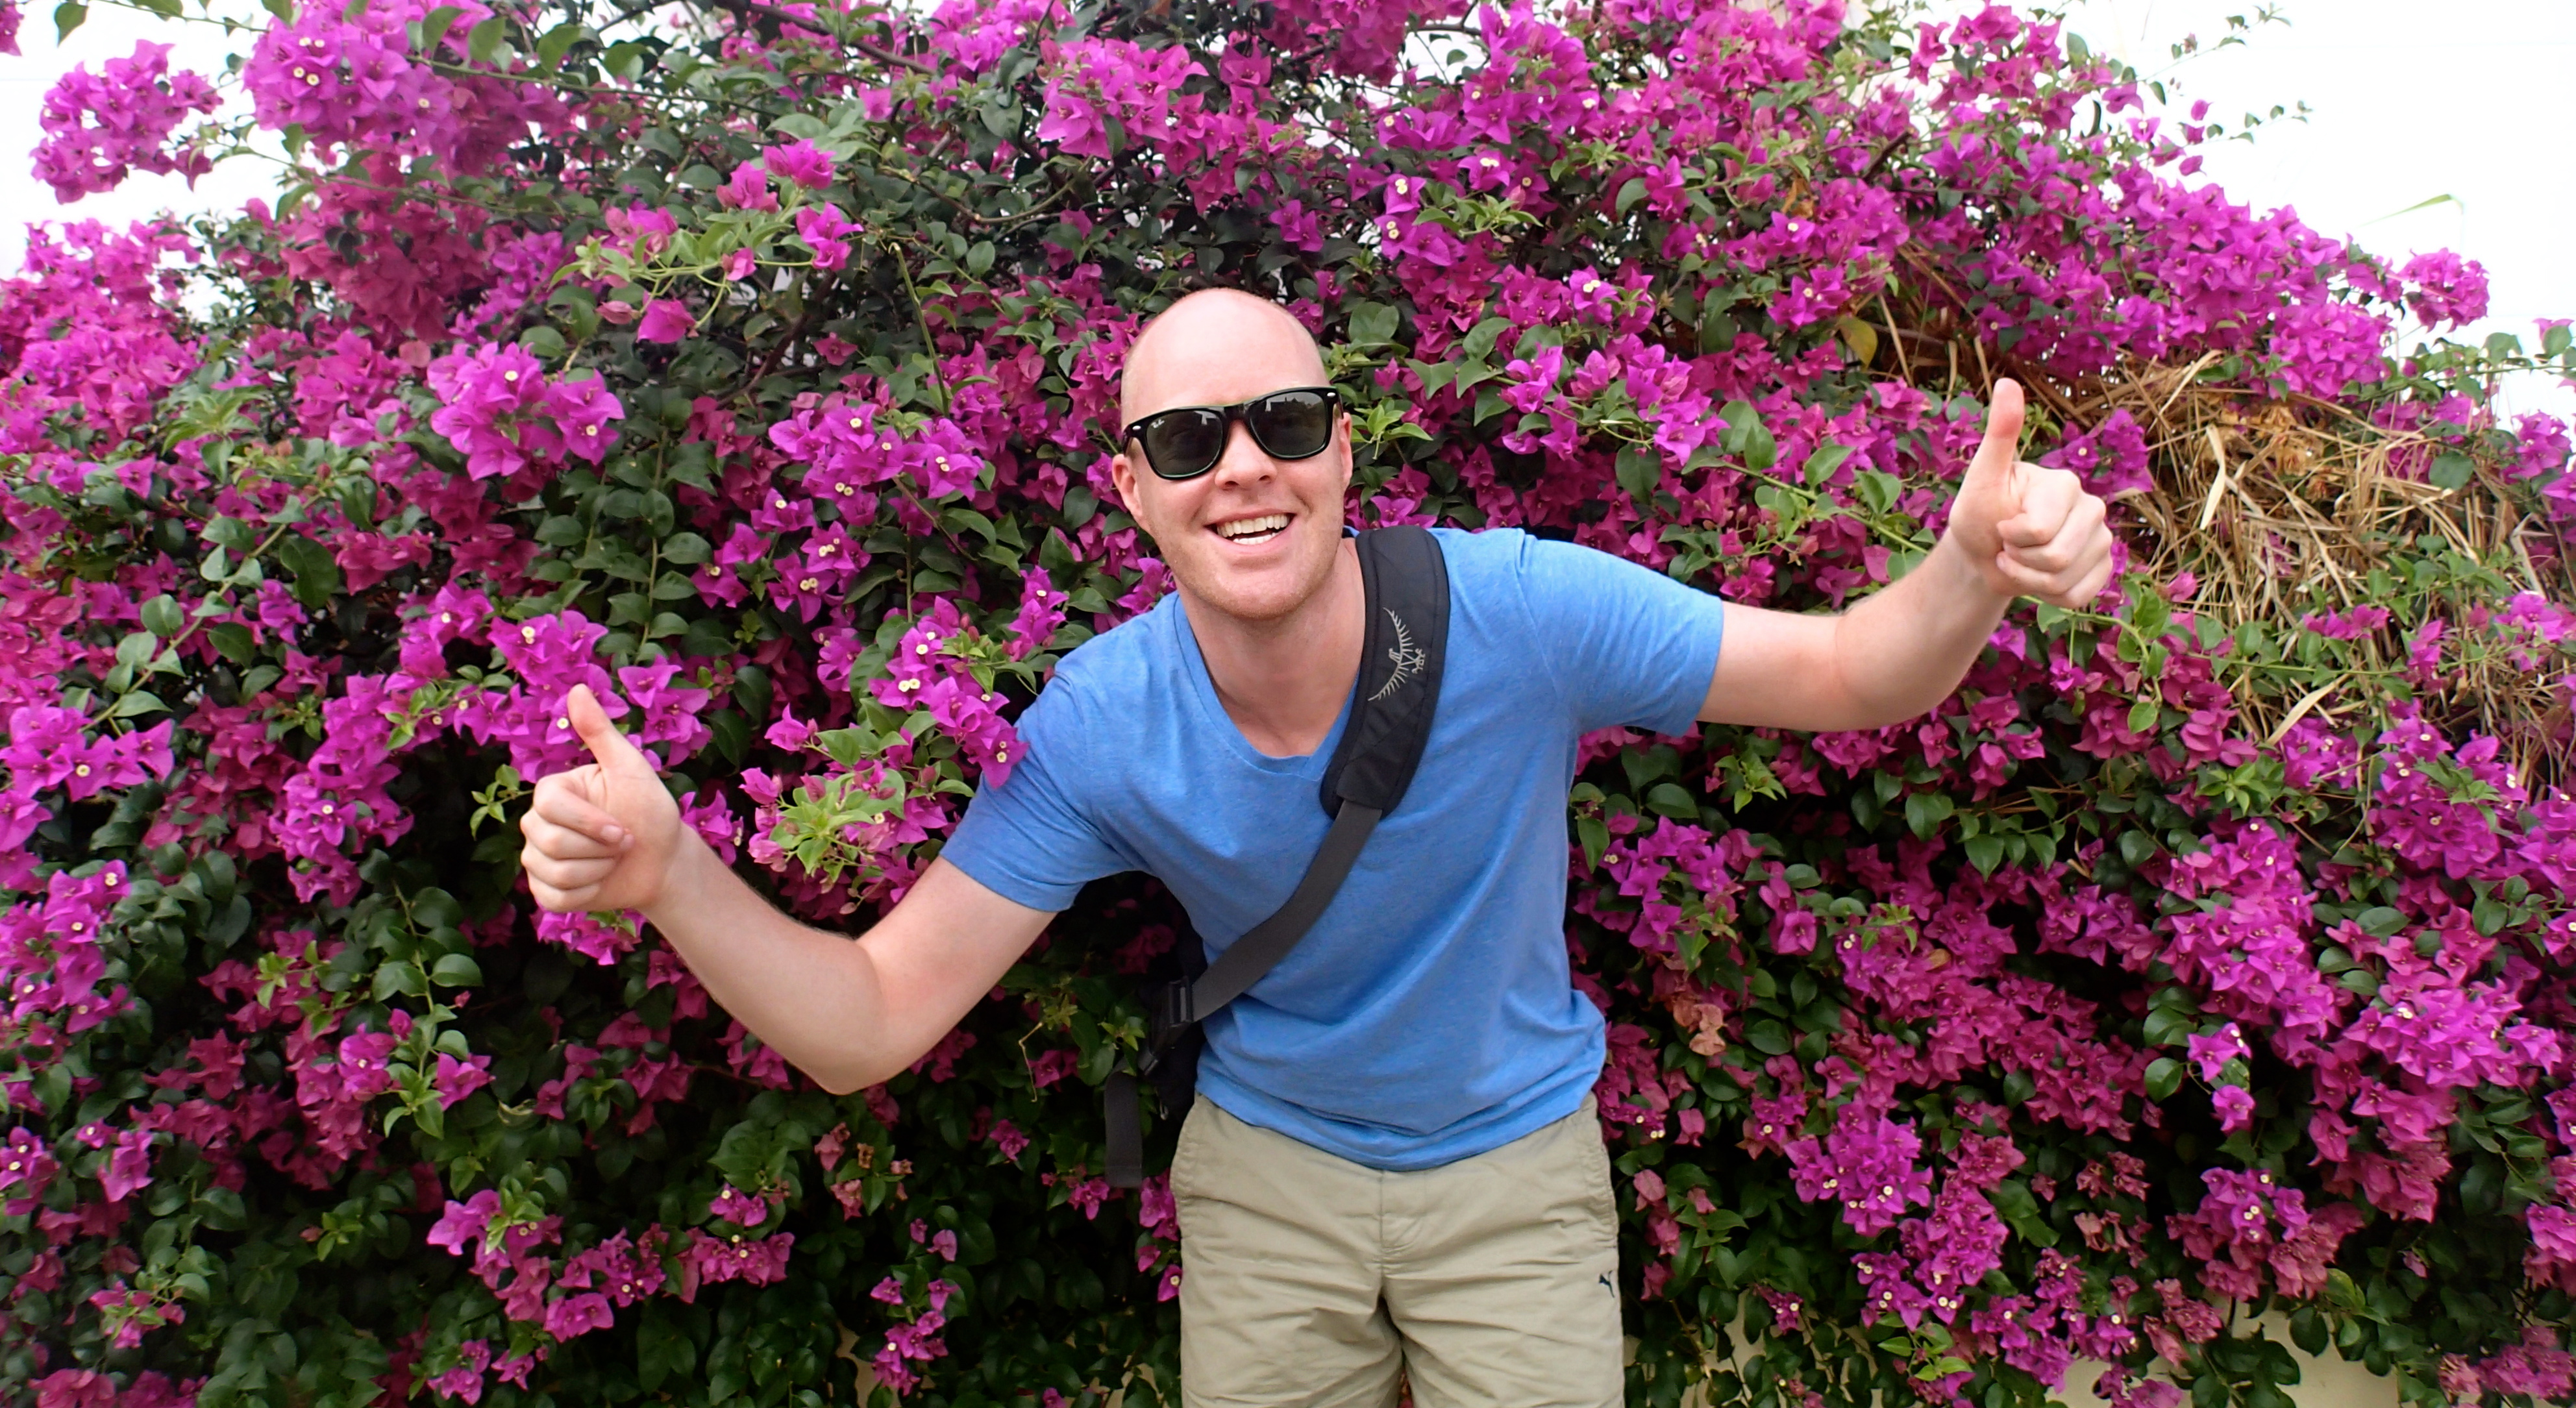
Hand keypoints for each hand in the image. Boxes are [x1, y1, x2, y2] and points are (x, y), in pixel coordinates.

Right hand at [518, 684, 685, 914]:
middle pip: (549, 842)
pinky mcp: (545, 890)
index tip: (623, 829)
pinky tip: (602, 881)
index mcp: (552, 791)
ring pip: (554, 872)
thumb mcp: (630, 769)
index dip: (591, 824)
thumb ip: (600, 733)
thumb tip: (578, 688)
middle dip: (600, 849)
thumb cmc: (649, 810)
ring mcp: (537, 858)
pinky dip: (587, 893)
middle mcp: (536, 823)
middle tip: (623, 843)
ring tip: (614, 860)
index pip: (549, 807)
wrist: (664, 860)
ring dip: (598, 870)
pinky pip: (554, 898)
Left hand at [1944, 379, 2115, 606]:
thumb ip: (1999, 435)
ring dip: (2029, 583)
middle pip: (2055, 560)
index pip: (2039, 531)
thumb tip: (2006, 383)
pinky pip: (2078, 598)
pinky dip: (2049, 597)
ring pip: (2064, 582)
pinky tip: (2038, 579)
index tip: (2000, 526)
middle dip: (2018, 563)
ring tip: (2018, 562)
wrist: (1984, 554)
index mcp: (2066, 484)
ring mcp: (2103, 540)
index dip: (2010, 538)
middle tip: (2007, 547)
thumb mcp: (1982, 477)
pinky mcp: (2103, 570)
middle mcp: (2093, 509)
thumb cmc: (1979, 513)